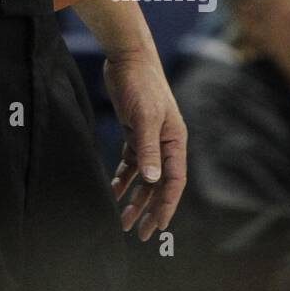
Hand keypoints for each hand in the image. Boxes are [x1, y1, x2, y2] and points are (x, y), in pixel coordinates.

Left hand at [104, 50, 186, 240]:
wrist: (127, 57)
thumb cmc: (141, 83)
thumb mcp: (145, 116)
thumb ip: (148, 147)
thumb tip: (152, 179)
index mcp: (175, 141)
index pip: (174, 181)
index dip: (166, 205)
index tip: (159, 227)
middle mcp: (165, 143)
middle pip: (159, 184)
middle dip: (150, 209)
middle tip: (140, 233)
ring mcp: (149, 138)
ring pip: (144, 177)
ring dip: (135, 198)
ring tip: (124, 220)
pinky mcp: (133, 131)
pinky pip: (131, 163)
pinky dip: (123, 179)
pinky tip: (114, 192)